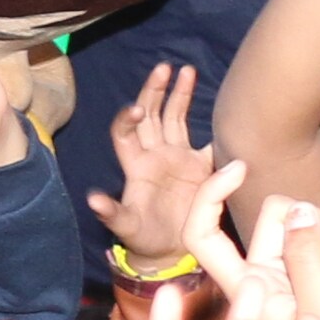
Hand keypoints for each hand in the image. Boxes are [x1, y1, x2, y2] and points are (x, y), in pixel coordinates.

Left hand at [86, 64, 228, 265]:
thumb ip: (112, 213)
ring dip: (178, 95)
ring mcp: (177, 158)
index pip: (125, 133)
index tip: (135, 108)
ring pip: (175, 118)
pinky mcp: (199, 166)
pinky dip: (215, 124)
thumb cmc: (142, 238)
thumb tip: (93, 200)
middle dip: (154, 91)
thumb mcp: (126, 227)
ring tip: (185, 70)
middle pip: (150, 115)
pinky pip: (207, 140)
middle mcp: (154, 155)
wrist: (169, 251)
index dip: (127, 119)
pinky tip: (225, 103)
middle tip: (163, 68)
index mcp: (134, 165)